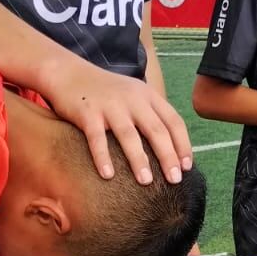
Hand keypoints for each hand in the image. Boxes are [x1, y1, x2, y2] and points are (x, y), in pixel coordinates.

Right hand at [42, 55, 192, 184]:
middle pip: (156, 130)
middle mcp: (132, 99)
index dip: (183, 145)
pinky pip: (97, 138)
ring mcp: (109, 105)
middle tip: (175, 180)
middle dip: (168, 156)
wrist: (69, 73)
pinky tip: (108, 175)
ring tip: (146, 182)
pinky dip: (103, 157)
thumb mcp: (134, 95)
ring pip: (129, 135)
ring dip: (139, 160)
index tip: (187, 166)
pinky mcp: (87, 112)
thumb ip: (151, 115)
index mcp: (147, 96)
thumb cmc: (105, 92)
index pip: (173, 121)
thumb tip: (171, 150)